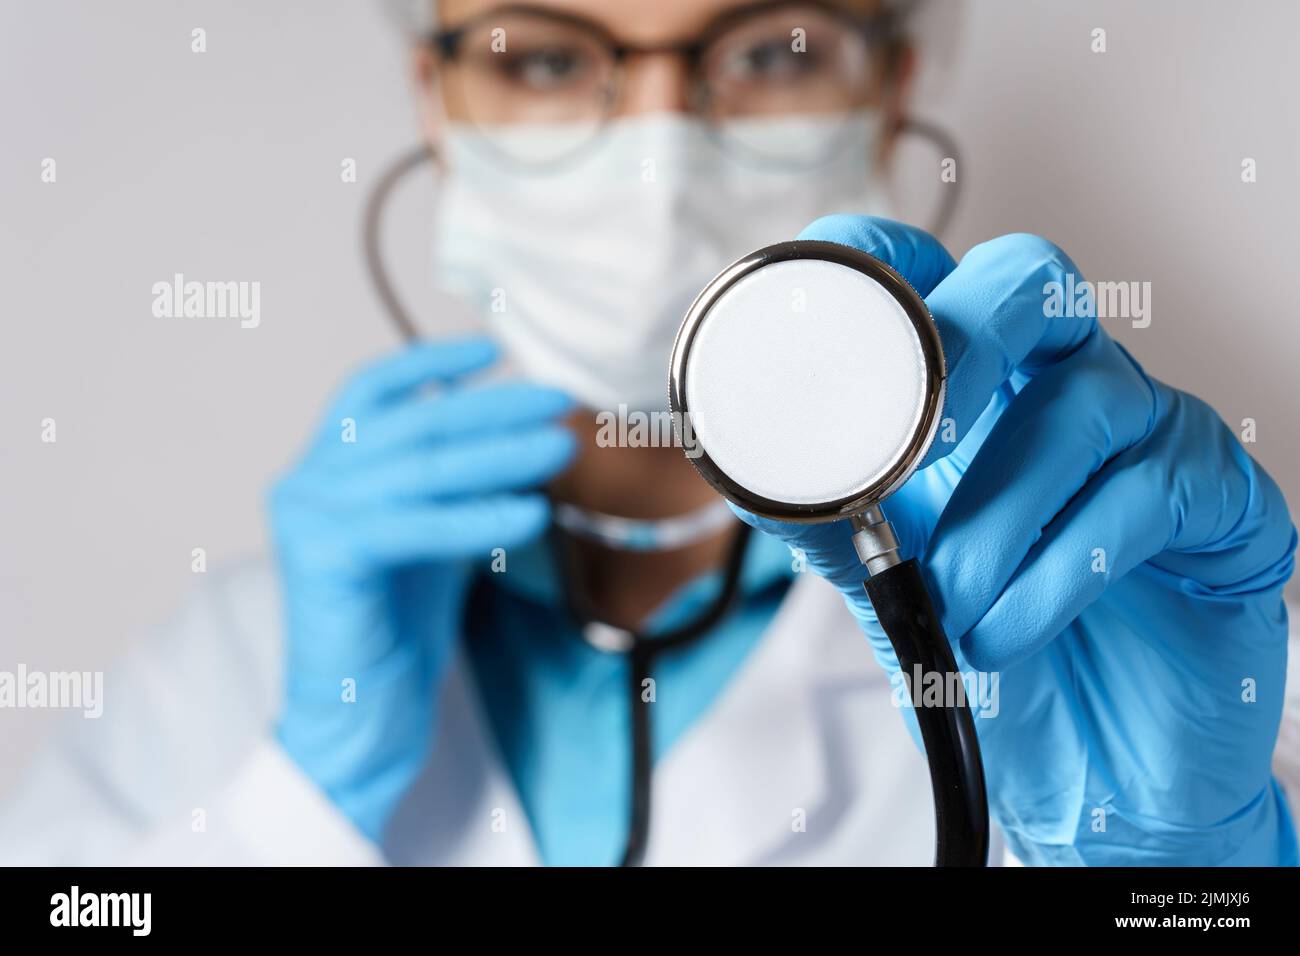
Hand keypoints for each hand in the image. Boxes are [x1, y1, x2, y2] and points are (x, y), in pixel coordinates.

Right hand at [269, 337, 574, 840]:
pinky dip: (478, 517)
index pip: (369, 391)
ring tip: (561, 445)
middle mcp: (306, 482)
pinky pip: (415, 525)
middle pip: (411, 425)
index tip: (491, 348)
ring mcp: (308, 516)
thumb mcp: (436, 532)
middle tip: (557, 400)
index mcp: (325, 468)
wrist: (361, 713)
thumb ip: (460, 484)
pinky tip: (533, 511)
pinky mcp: (323, 557)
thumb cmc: (398, 624)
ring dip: (501, 454)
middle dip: (492, 409)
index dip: (428, 363)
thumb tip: (527, 436)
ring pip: (421, 470)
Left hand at [743, 215, 1298, 864]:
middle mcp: (1059, 388)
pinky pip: (1146, 495)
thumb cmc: (991, 651)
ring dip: (996, 512)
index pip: (932, 275)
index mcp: (974, 390)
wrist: (1088, 770)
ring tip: (952, 598)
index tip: (830, 316)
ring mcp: (1147, 434)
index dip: (880, 262)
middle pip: (1029, 279)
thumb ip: (820, 511)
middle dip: (964, 342)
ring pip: (1081, 400)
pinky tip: (1008, 629)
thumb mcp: (884, 579)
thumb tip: (737, 456)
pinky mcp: (1220, 501)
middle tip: (913, 439)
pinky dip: (1058, 568)